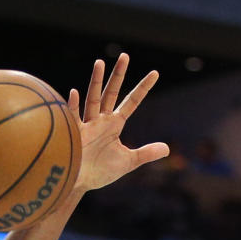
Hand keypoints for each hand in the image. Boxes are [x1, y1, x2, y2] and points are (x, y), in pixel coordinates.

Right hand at [69, 54, 168, 193]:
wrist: (78, 183)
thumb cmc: (100, 172)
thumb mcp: (127, 162)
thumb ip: (145, 154)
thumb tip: (167, 149)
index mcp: (114, 124)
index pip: (132, 102)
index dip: (143, 88)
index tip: (155, 73)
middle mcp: (101, 120)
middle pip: (111, 93)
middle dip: (118, 75)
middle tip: (125, 56)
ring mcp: (87, 125)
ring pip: (92, 99)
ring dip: (95, 82)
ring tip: (99, 63)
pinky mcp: (74, 135)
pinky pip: (73, 117)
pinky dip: (73, 106)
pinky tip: (74, 92)